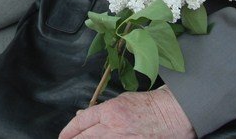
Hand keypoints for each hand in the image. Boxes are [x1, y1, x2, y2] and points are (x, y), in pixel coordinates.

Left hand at [59, 88, 195, 138]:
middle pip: (84, 138)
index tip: (63, 136)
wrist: (172, 115)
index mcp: (110, 111)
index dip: (69, 131)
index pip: (82, 122)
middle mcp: (113, 127)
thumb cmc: (149, 105)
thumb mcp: (122, 100)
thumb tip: (83, 116)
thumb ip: (102, 110)